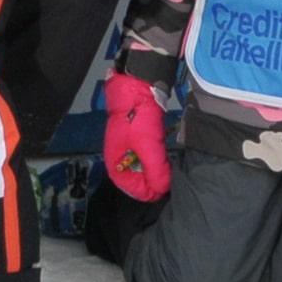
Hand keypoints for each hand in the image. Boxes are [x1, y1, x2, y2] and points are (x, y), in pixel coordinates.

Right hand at [100, 73, 172, 203]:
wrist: (137, 89)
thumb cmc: (138, 120)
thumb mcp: (148, 146)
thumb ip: (155, 170)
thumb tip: (162, 188)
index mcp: (114, 160)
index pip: (127, 185)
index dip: (143, 191)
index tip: (160, 193)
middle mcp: (119, 156)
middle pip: (134, 177)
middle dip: (149, 182)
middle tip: (166, 184)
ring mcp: (127, 146)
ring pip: (140, 167)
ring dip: (153, 172)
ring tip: (167, 174)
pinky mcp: (136, 138)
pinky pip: (144, 156)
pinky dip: (153, 160)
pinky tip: (164, 160)